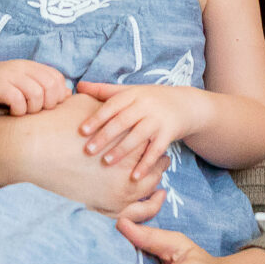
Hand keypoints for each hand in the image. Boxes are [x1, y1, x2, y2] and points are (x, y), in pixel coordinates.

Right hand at [0, 58, 72, 115]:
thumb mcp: (21, 83)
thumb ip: (42, 86)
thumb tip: (67, 95)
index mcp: (30, 66)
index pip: (57, 78)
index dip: (58, 95)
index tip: (47, 107)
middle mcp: (22, 67)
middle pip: (51, 86)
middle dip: (48, 104)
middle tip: (36, 111)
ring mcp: (9, 75)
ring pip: (36, 93)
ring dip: (33, 109)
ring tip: (23, 112)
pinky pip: (17, 99)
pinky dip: (18, 110)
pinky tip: (12, 112)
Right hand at [0, 92, 169, 214]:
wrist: (25, 151)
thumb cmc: (54, 124)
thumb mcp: (85, 105)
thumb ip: (106, 105)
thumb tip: (116, 101)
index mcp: (127, 143)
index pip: (152, 144)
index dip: (154, 141)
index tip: (154, 139)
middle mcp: (125, 171)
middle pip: (154, 172)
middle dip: (157, 166)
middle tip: (161, 161)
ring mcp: (114, 196)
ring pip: (147, 199)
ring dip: (152, 191)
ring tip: (154, 185)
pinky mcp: (99, 211)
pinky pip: (130, 217)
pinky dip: (139, 212)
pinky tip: (134, 204)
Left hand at [77, 79, 204, 169]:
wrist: (185, 104)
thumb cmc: (150, 99)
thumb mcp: (130, 91)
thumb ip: (104, 90)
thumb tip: (79, 86)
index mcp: (133, 94)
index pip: (112, 106)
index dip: (97, 118)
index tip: (81, 131)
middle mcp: (146, 105)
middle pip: (123, 121)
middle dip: (105, 136)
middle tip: (88, 150)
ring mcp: (158, 120)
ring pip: (138, 136)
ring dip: (122, 150)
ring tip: (107, 162)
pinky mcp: (169, 133)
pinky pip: (156, 151)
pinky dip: (145, 164)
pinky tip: (134, 176)